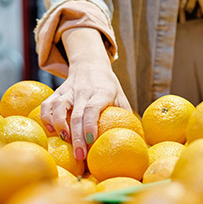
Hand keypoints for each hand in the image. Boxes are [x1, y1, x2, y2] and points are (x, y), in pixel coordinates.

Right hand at [40, 28, 129, 160]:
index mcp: (101, 92)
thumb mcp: (120, 96)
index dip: (91, 125)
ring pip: (58, 107)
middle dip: (77, 137)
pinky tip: (51, 130)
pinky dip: (46, 117)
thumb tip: (138, 136)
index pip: (93, 109)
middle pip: (77, 115)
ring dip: (59, 126)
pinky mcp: (57, 92)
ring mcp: (68, 91)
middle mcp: (83, 91)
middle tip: (80, 156)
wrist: (90, 64)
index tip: (91, 141)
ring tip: (64, 142)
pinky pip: (47, 104)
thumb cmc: (108, 86)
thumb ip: (126, 113)